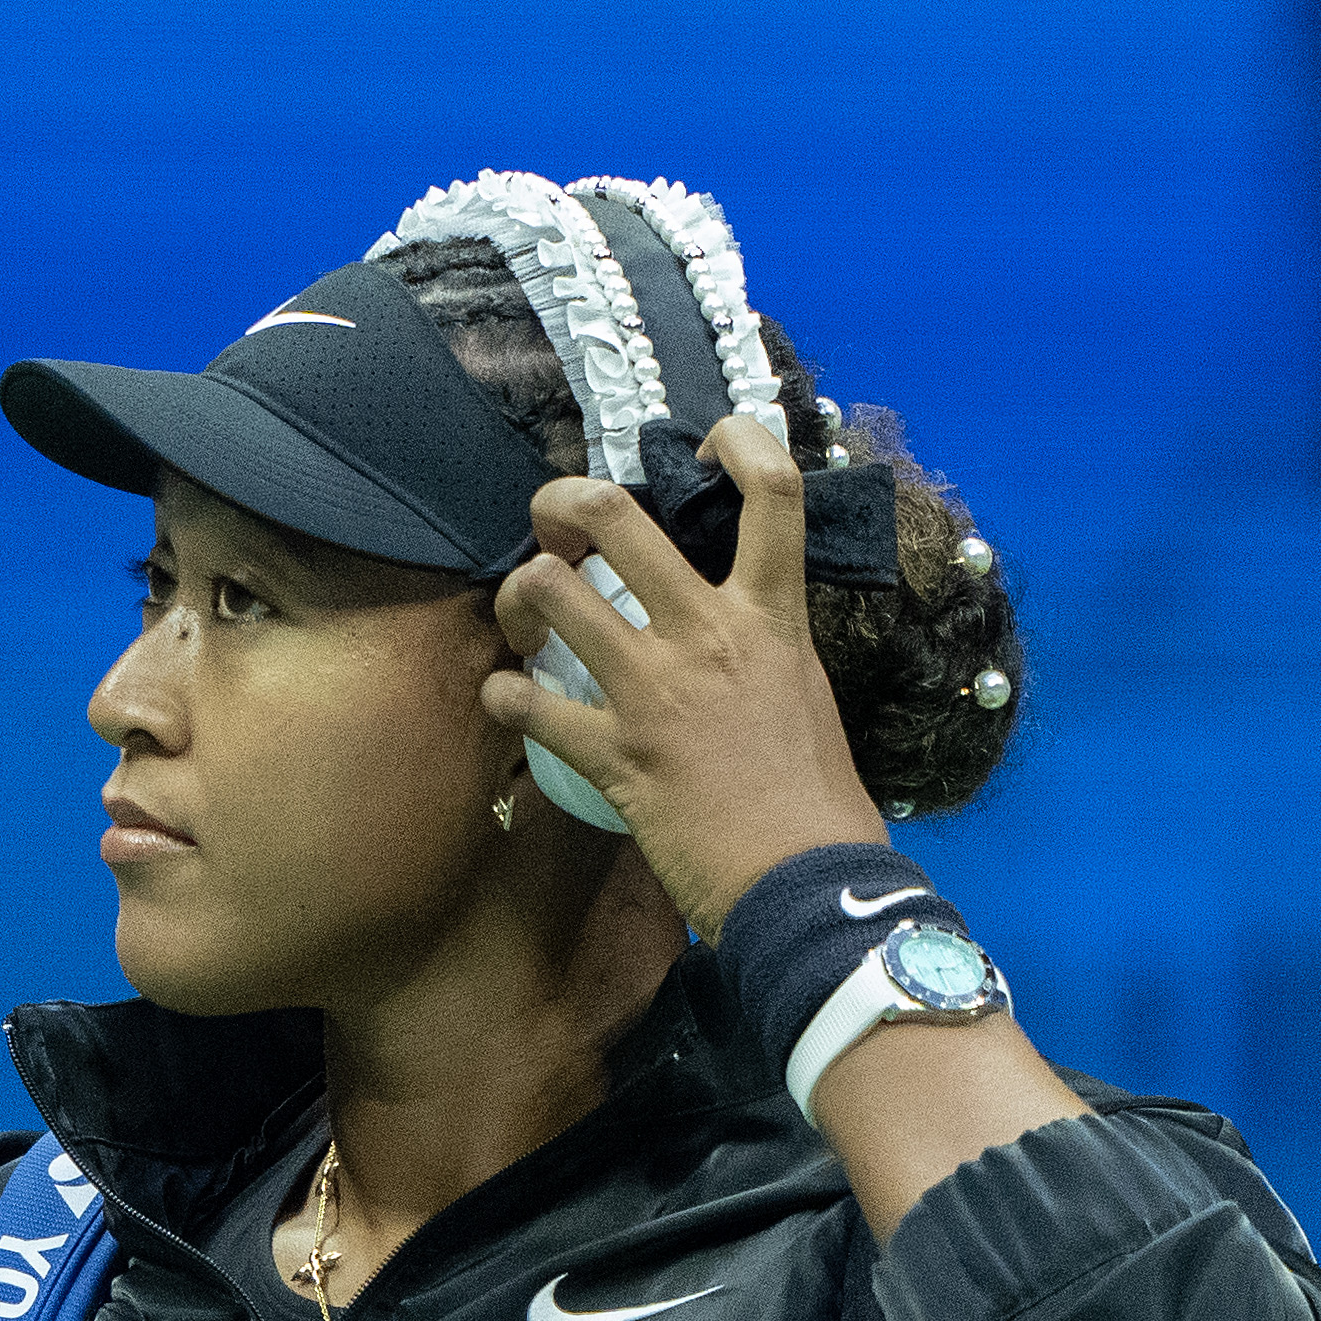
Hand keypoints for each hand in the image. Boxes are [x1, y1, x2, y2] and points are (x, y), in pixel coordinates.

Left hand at [482, 409, 892, 937]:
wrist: (808, 882)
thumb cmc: (817, 799)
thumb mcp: (802, 692)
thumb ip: (760, 644)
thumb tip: (730, 626)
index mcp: (770, 615)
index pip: (774, 490)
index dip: (740, 438)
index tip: (709, 440)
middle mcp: (708, 633)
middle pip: (612, 514)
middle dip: (559, 504)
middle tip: (552, 530)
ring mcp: (655, 690)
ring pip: (549, 591)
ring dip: (519, 596)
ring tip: (523, 619)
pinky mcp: (615, 754)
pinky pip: (527, 704)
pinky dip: (503, 695)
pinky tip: (506, 699)